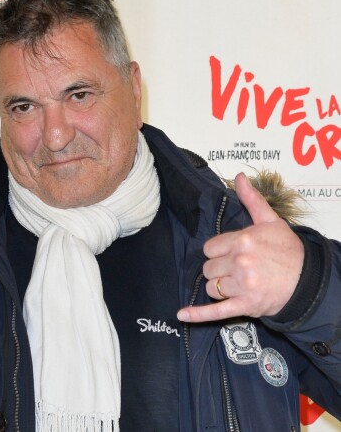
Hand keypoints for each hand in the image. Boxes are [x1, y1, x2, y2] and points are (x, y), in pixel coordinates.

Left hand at [177, 172, 303, 322]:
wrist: (309, 281)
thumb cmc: (289, 251)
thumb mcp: (270, 221)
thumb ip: (251, 199)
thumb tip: (239, 177)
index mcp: (242, 241)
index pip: (209, 248)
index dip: (218, 252)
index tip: (230, 253)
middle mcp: (240, 263)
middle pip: (208, 268)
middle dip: (218, 269)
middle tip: (236, 269)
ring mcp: (242, 286)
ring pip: (211, 287)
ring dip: (219, 287)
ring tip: (237, 284)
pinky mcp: (245, 305)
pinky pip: (216, 311)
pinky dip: (198, 314)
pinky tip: (182, 314)